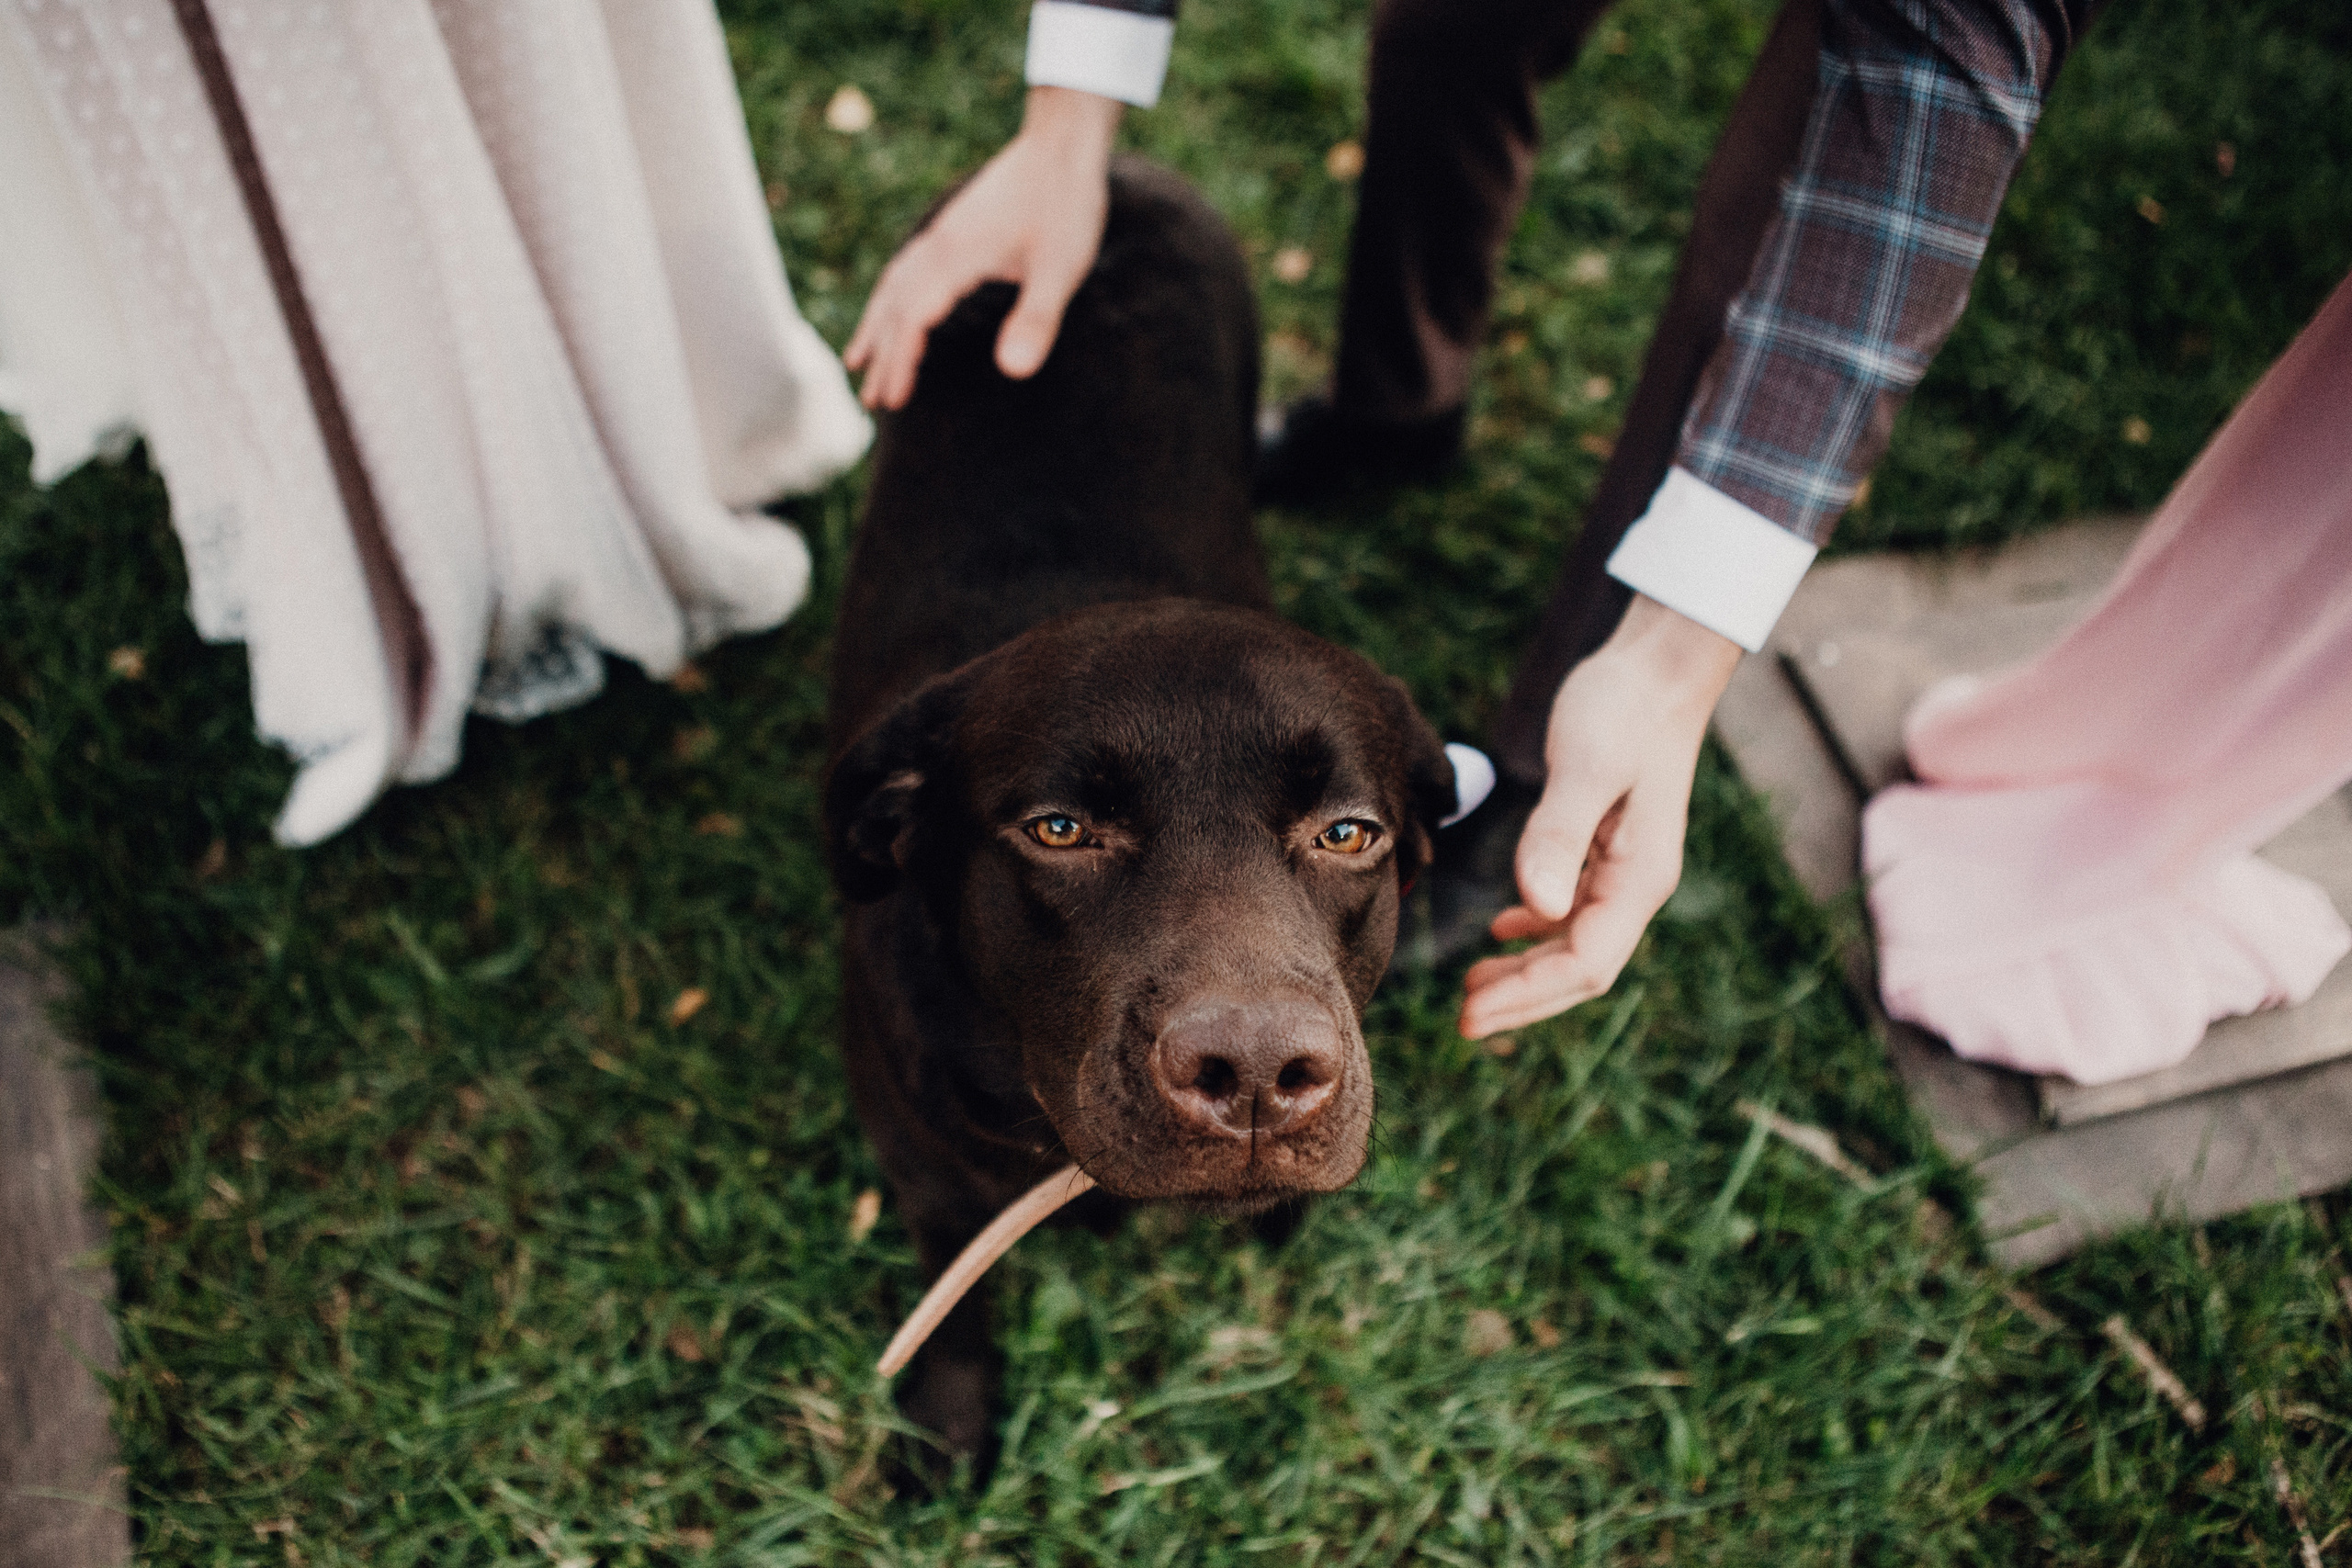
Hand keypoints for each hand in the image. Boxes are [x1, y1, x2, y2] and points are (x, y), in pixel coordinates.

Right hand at [843, 86, 1121, 409]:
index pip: (915, 320)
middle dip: (883, 355)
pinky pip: (907, 268)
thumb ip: (1037, 319)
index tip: (894, 401)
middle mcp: (939, 246)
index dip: (902, 362)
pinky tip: (893, 308)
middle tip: (872, 402)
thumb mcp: (1062, 269)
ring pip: (894, 286)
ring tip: (858, 362)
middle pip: (895, 307)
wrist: (1062, 142)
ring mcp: (942, 234)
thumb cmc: (1066, 205)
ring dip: (877, 327)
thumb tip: (1013, 372)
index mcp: (957, 258)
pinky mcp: (953, 228)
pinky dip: (890, 296)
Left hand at [1458, 595, 1743, 1038]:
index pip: (1585, 964)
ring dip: (1526, 970)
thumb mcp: (1585, 768)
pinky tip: (1504, 928)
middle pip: (1581, 968)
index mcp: (1638, 878)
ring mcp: (1625, 868)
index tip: (1471, 1012)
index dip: (1527, 995)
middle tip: (1462, 1021)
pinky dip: (1537, 929)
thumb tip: (1537, 909)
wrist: (1657, 668)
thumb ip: (1559, 836)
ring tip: (1472, 987)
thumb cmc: (1621, 710)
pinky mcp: (1608, 847)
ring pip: (1575, 943)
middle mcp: (1637, 884)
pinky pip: (1573, 909)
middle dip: (1523, 998)